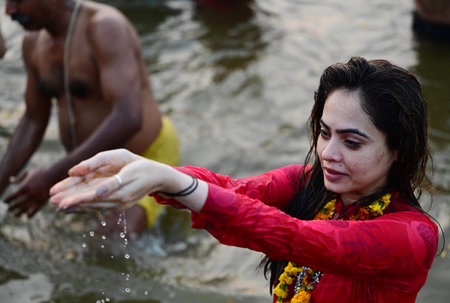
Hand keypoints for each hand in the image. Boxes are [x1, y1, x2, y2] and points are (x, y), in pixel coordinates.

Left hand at [5, 168, 51, 217]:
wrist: (55, 175)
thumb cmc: (42, 172)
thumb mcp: (29, 172)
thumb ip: (19, 178)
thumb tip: (11, 180)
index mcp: (24, 187)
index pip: (12, 196)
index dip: (7, 200)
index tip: (5, 202)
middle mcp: (29, 194)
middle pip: (17, 204)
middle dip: (11, 207)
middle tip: (8, 210)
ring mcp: (36, 198)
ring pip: (25, 209)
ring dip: (19, 213)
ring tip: (15, 215)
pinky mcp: (43, 201)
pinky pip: (35, 210)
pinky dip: (30, 214)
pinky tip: (28, 216)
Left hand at [49, 149, 168, 211]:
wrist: (159, 176)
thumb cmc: (140, 164)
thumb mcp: (124, 159)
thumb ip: (104, 170)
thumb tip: (90, 186)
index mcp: (121, 189)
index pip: (94, 195)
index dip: (77, 199)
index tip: (62, 202)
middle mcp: (119, 200)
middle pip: (91, 202)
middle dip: (72, 203)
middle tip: (54, 203)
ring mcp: (119, 204)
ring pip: (94, 206)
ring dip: (76, 207)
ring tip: (59, 206)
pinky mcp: (119, 203)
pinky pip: (99, 206)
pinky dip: (85, 206)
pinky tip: (73, 207)